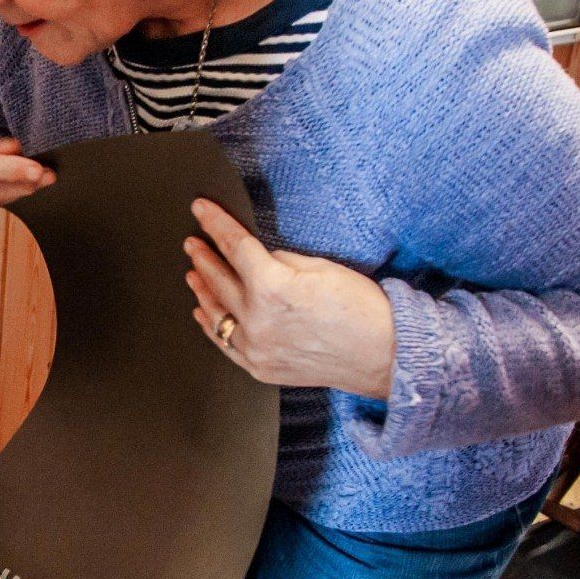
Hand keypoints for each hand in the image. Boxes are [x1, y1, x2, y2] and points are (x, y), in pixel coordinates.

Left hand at [183, 199, 395, 398]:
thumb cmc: (362, 309)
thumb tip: (257, 260)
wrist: (386, 354)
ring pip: (215, 314)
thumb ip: (280, 261)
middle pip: (218, 279)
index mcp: (272, 287)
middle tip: (193, 242)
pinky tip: (203, 313)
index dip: (214, 223)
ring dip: (202, 290)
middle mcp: (257, 320)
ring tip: (193, 273)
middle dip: (203, 256)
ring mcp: (256, 348)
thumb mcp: (319, 267)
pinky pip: (225, 345)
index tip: (200, 210)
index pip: (234, 246)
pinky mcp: (261, 368)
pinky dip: (211, 326)